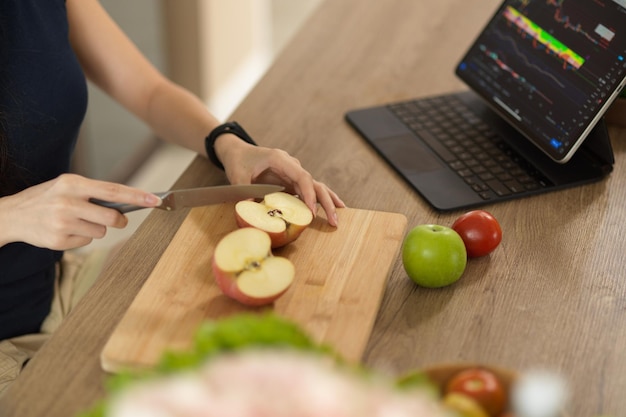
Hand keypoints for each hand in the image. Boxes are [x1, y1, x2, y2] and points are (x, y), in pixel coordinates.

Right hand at [0, 174, 160, 249]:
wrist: (12, 215)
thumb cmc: (48, 198)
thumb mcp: (67, 187)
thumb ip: (94, 193)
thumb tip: (127, 204)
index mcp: (72, 183)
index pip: (112, 190)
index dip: (136, 196)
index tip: (155, 200)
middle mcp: (67, 202)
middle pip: (111, 217)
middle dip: (119, 221)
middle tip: (117, 220)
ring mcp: (61, 223)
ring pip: (100, 232)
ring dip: (95, 229)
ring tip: (77, 222)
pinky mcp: (57, 241)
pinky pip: (86, 242)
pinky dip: (81, 238)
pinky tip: (65, 231)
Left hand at [216, 136, 345, 226]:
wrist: (238, 152)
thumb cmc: (238, 161)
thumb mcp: (237, 176)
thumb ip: (245, 193)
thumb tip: (252, 213)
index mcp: (280, 160)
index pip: (302, 177)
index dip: (309, 195)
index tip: (312, 212)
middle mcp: (291, 166)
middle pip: (314, 183)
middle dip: (326, 202)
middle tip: (334, 220)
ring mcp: (293, 174)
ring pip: (316, 187)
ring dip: (327, 202)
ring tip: (338, 218)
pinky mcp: (292, 182)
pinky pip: (309, 191)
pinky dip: (320, 200)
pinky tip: (332, 209)